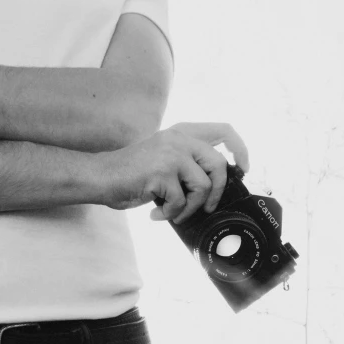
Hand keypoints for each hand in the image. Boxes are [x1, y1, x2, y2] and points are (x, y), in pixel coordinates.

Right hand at [99, 122, 249, 223]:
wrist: (100, 177)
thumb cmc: (132, 174)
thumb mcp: (164, 158)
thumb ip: (188, 163)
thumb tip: (217, 187)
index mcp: (182, 133)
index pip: (224, 130)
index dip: (240, 149)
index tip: (242, 168)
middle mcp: (179, 139)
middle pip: (219, 164)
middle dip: (216, 192)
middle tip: (206, 207)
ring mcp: (171, 154)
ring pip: (203, 186)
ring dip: (190, 208)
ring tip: (173, 212)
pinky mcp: (162, 172)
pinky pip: (181, 201)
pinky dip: (171, 214)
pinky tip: (157, 213)